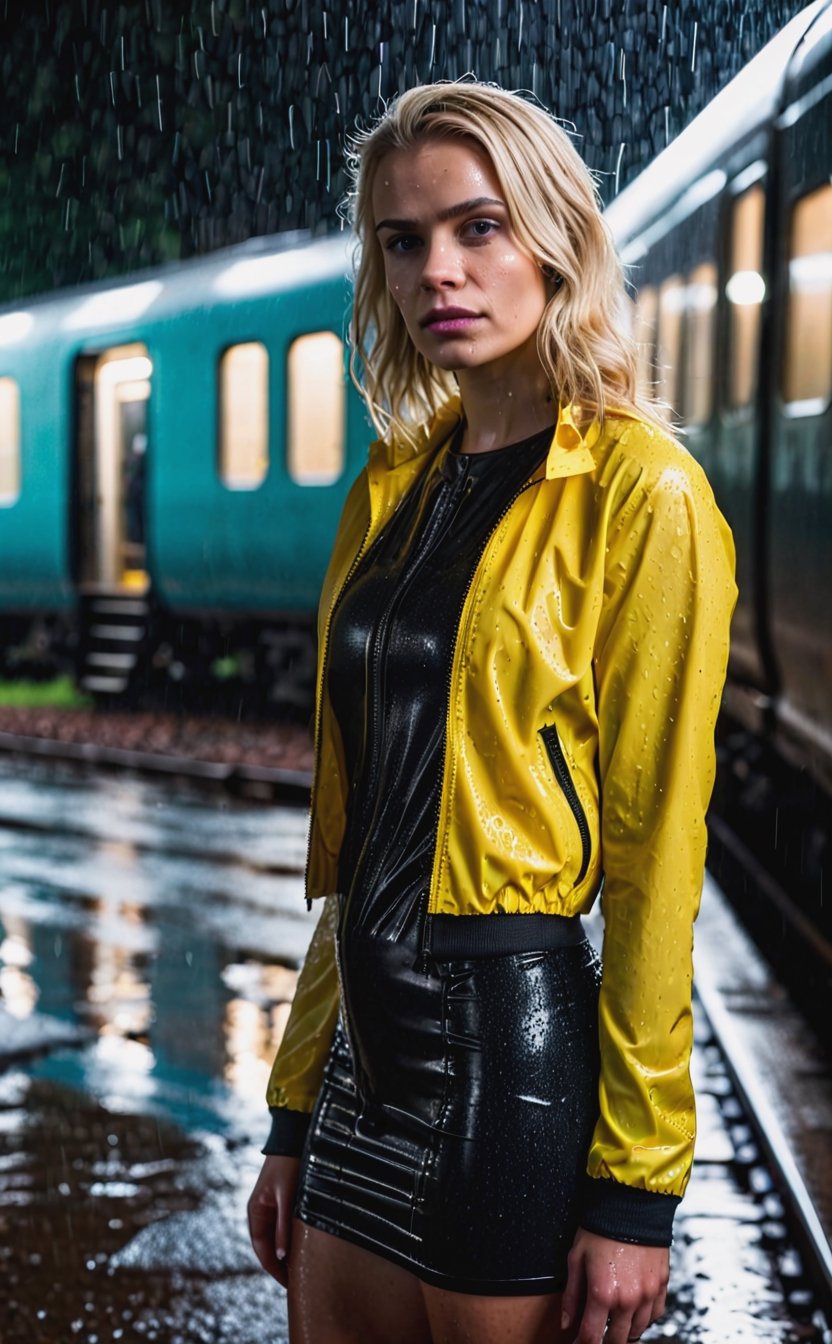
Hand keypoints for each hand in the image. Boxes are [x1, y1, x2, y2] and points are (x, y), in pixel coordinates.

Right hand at [247, 1154, 300, 1288]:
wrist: (291, 1137)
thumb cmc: (288, 1166)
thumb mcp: (287, 1197)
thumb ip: (283, 1226)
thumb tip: (281, 1255)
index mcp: (255, 1213)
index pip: (262, 1250)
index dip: (274, 1269)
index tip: (289, 1284)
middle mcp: (259, 1213)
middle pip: (267, 1247)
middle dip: (280, 1264)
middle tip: (297, 1280)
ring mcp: (268, 1208)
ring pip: (274, 1238)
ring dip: (284, 1253)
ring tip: (300, 1267)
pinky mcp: (278, 1202)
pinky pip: (281, 1227)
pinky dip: (288, 1239)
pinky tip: (300, 1246)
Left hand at [561, 1227, 668, 1342]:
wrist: (632, 1204)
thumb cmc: (601, 1227)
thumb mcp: (576, 1258)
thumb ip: (571, 1294)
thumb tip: (566, 1321)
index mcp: (603, 1294)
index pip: (592, 1337)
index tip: (578, 1341)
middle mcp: (628, 1300)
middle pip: (616, 1340)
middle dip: (604, 1339)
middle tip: (596, 1330)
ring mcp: (648, 1294)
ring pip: (637, 1330)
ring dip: (624, 1331)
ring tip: (613, 1322)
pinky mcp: (662, 1285)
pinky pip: (656, 1315)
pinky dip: (644, 1318)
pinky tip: (634, 1310)